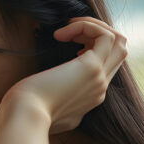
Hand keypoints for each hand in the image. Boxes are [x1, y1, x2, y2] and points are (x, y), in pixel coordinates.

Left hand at [0, 16, 127, 133]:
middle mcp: (100, 87)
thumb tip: (55, 87)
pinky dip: (86, 26)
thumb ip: (59, 98)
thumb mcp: (49, 107)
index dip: (92, 47)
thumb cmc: (26, 112)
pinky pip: (105, 36)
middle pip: (119, 51)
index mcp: (91, 96)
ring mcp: (99, 78)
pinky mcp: (91, 67)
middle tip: (69, 32)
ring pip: (118, 40)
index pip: (108, 64)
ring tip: (66, 30)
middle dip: (97, 33)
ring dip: (93, 26)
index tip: (66, 45)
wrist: (23, 117)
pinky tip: (61, 34)